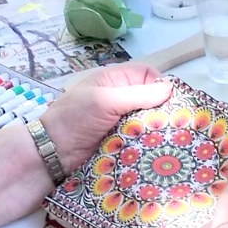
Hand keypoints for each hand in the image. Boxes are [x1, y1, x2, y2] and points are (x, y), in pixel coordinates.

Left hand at [41, 64, 173, 174]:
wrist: (53, 152)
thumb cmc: (75, 118)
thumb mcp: (106, 100)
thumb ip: (138, 94)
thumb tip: (170, 89)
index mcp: (115, 80)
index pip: (148, 75)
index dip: (160, 85)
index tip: (170, 102)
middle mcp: (121, 98)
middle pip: (152, 99)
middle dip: (162, 110)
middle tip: (173, 124)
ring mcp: (122, 121)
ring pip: (149, 121)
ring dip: (156, 129)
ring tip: (168, 139)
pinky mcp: (122, 141)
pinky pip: (141, 139)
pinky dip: (148, 143)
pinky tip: (157, 150)